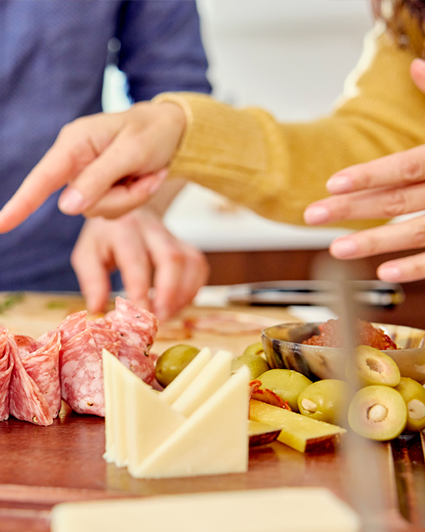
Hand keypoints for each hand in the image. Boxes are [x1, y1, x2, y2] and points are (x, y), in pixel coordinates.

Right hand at [0, 101, 185, 233]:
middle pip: (81, 204)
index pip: (41, 179)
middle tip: (149, 176)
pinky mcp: (97, 189)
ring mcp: (84, 178)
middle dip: (119, 198)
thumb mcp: (131, 152)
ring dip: (131, 198)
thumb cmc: (152, 132)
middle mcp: (73, 161)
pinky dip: (134, 199)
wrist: (173, 129)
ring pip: (98, 211)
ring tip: (148, 173)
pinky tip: (145, 178)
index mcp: (74, 143)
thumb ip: (98, 179)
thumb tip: (66, 208)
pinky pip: (111, 212)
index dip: (19, 204)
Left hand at [72, 207, 208, 318]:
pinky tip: (177, 303)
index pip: (136, 260)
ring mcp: (173, 236)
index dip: (140, 290)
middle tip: (159, 317)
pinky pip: (199, 267)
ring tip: (167, 314)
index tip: (138, 315)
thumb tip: (97, 308)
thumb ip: (92, 280)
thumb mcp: (88, 254)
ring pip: (191, 263)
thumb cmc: (106, 237)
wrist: (127, 209)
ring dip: (183, 294)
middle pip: (172, 258)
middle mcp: (151, 229)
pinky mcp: (186, 245)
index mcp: (124, 230)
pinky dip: (192, 289)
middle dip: (169, 293)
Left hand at [303, 59, 424, 282]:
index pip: (405, 166)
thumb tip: (415, 65)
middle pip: (398, 201)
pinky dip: (417, 267)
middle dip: (352, 209)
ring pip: (416, 233)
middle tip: (311, 215)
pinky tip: (385, 272)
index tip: (331, 183)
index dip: (369, 175)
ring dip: (375, 243)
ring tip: (337, 248)